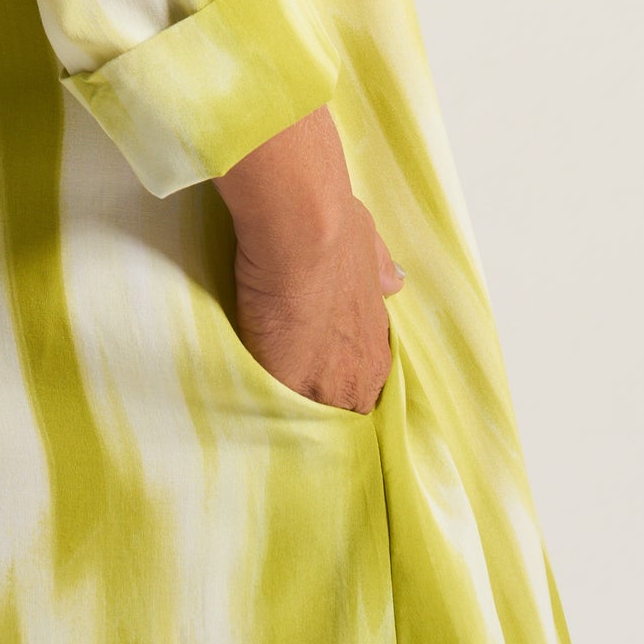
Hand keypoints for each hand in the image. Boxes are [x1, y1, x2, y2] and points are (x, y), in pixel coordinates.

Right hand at [214, 104, 404, 413]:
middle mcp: (362, 375)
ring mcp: (328, 387)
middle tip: (292, 375)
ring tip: (269, 387)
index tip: (318, 361)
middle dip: (319, 393)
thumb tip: (393, 280)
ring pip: (310, 411)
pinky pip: (277, 409)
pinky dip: (264, 400)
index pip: (362, 381)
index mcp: (377, 349)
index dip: (338, 372)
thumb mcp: (371, 248)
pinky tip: (250, 388)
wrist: (304, 232)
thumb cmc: (338, 232)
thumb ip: (379, 272)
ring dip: (293, 400)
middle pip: (340, 404)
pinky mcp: (289, 389)